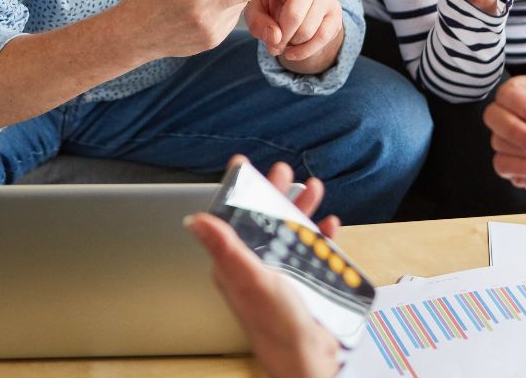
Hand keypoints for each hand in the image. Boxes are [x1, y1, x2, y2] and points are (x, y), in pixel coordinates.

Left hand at [185, 157, 339, 377]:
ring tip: (313, 190)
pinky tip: (329, 226)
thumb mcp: (250, 278)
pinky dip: (321, 236)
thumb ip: (225, 247)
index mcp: (236, 263)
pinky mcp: (303, 281)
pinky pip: (311, 251)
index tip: (244, 166)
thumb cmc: (275, 326)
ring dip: (302, 209)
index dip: (241, 190)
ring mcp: (281, 272)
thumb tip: (196, 221)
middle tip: (284, 172)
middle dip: (275, 193)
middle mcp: (256, 265)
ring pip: (290, 231)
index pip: (234, 217)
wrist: (307, 358)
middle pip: (265, 219)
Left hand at [244, 0, 343, 68]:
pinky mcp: (336, 12)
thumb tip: (275, 37)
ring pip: (308, 30)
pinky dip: (305, 51)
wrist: (292, 14)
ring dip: (292, 45)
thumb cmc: (269, 8)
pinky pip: (322, 37)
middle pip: (294, 16)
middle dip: (281, 38)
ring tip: (282, 46)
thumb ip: (259, 23)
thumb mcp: (256, 13)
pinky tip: (293, 53)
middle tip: (272, 48)